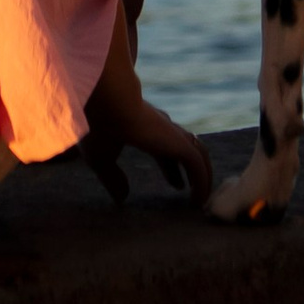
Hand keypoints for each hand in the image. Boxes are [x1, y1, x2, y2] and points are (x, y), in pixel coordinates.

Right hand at [79, 6, 210, 207]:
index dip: (172, 169)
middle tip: (193, 190)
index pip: (166, 150)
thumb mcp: (100, 158)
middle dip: (191, 170)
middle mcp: (163, 129)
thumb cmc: (99, 127)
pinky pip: (198, 166)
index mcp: (145, 129)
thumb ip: (111, 178)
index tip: (178, 185)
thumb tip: (121, 199)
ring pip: (199, 154)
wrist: (108, 103)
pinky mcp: (179, 143)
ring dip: (204, 176)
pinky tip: (198, 200)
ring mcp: (173, 134)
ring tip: (203, 198)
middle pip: (186, 149)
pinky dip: (202, 183)